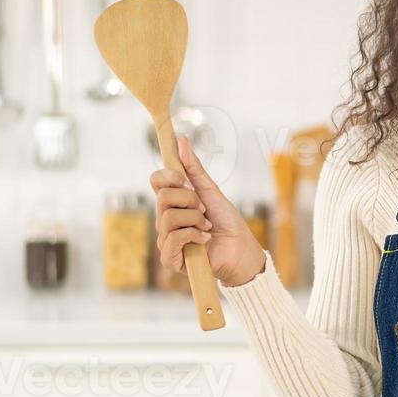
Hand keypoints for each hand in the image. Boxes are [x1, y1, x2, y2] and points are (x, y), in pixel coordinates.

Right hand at [150, 134, 264, 287]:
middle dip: (190, 200)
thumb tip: (180, 138)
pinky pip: (173, 238)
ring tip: (207, 227)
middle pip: (163, 196)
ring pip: (168, 217)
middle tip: (203, 209)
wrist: (241, 248)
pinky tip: (204, 240)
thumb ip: (193, 168)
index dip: (169, 176)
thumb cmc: (226, 221)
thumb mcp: (210, 190)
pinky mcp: (170, 258)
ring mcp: (166, 238)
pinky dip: (193, 235)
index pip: (156, 180)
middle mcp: (165, 218)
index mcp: (173, 201)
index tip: (185, 180)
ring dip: (194, 219)